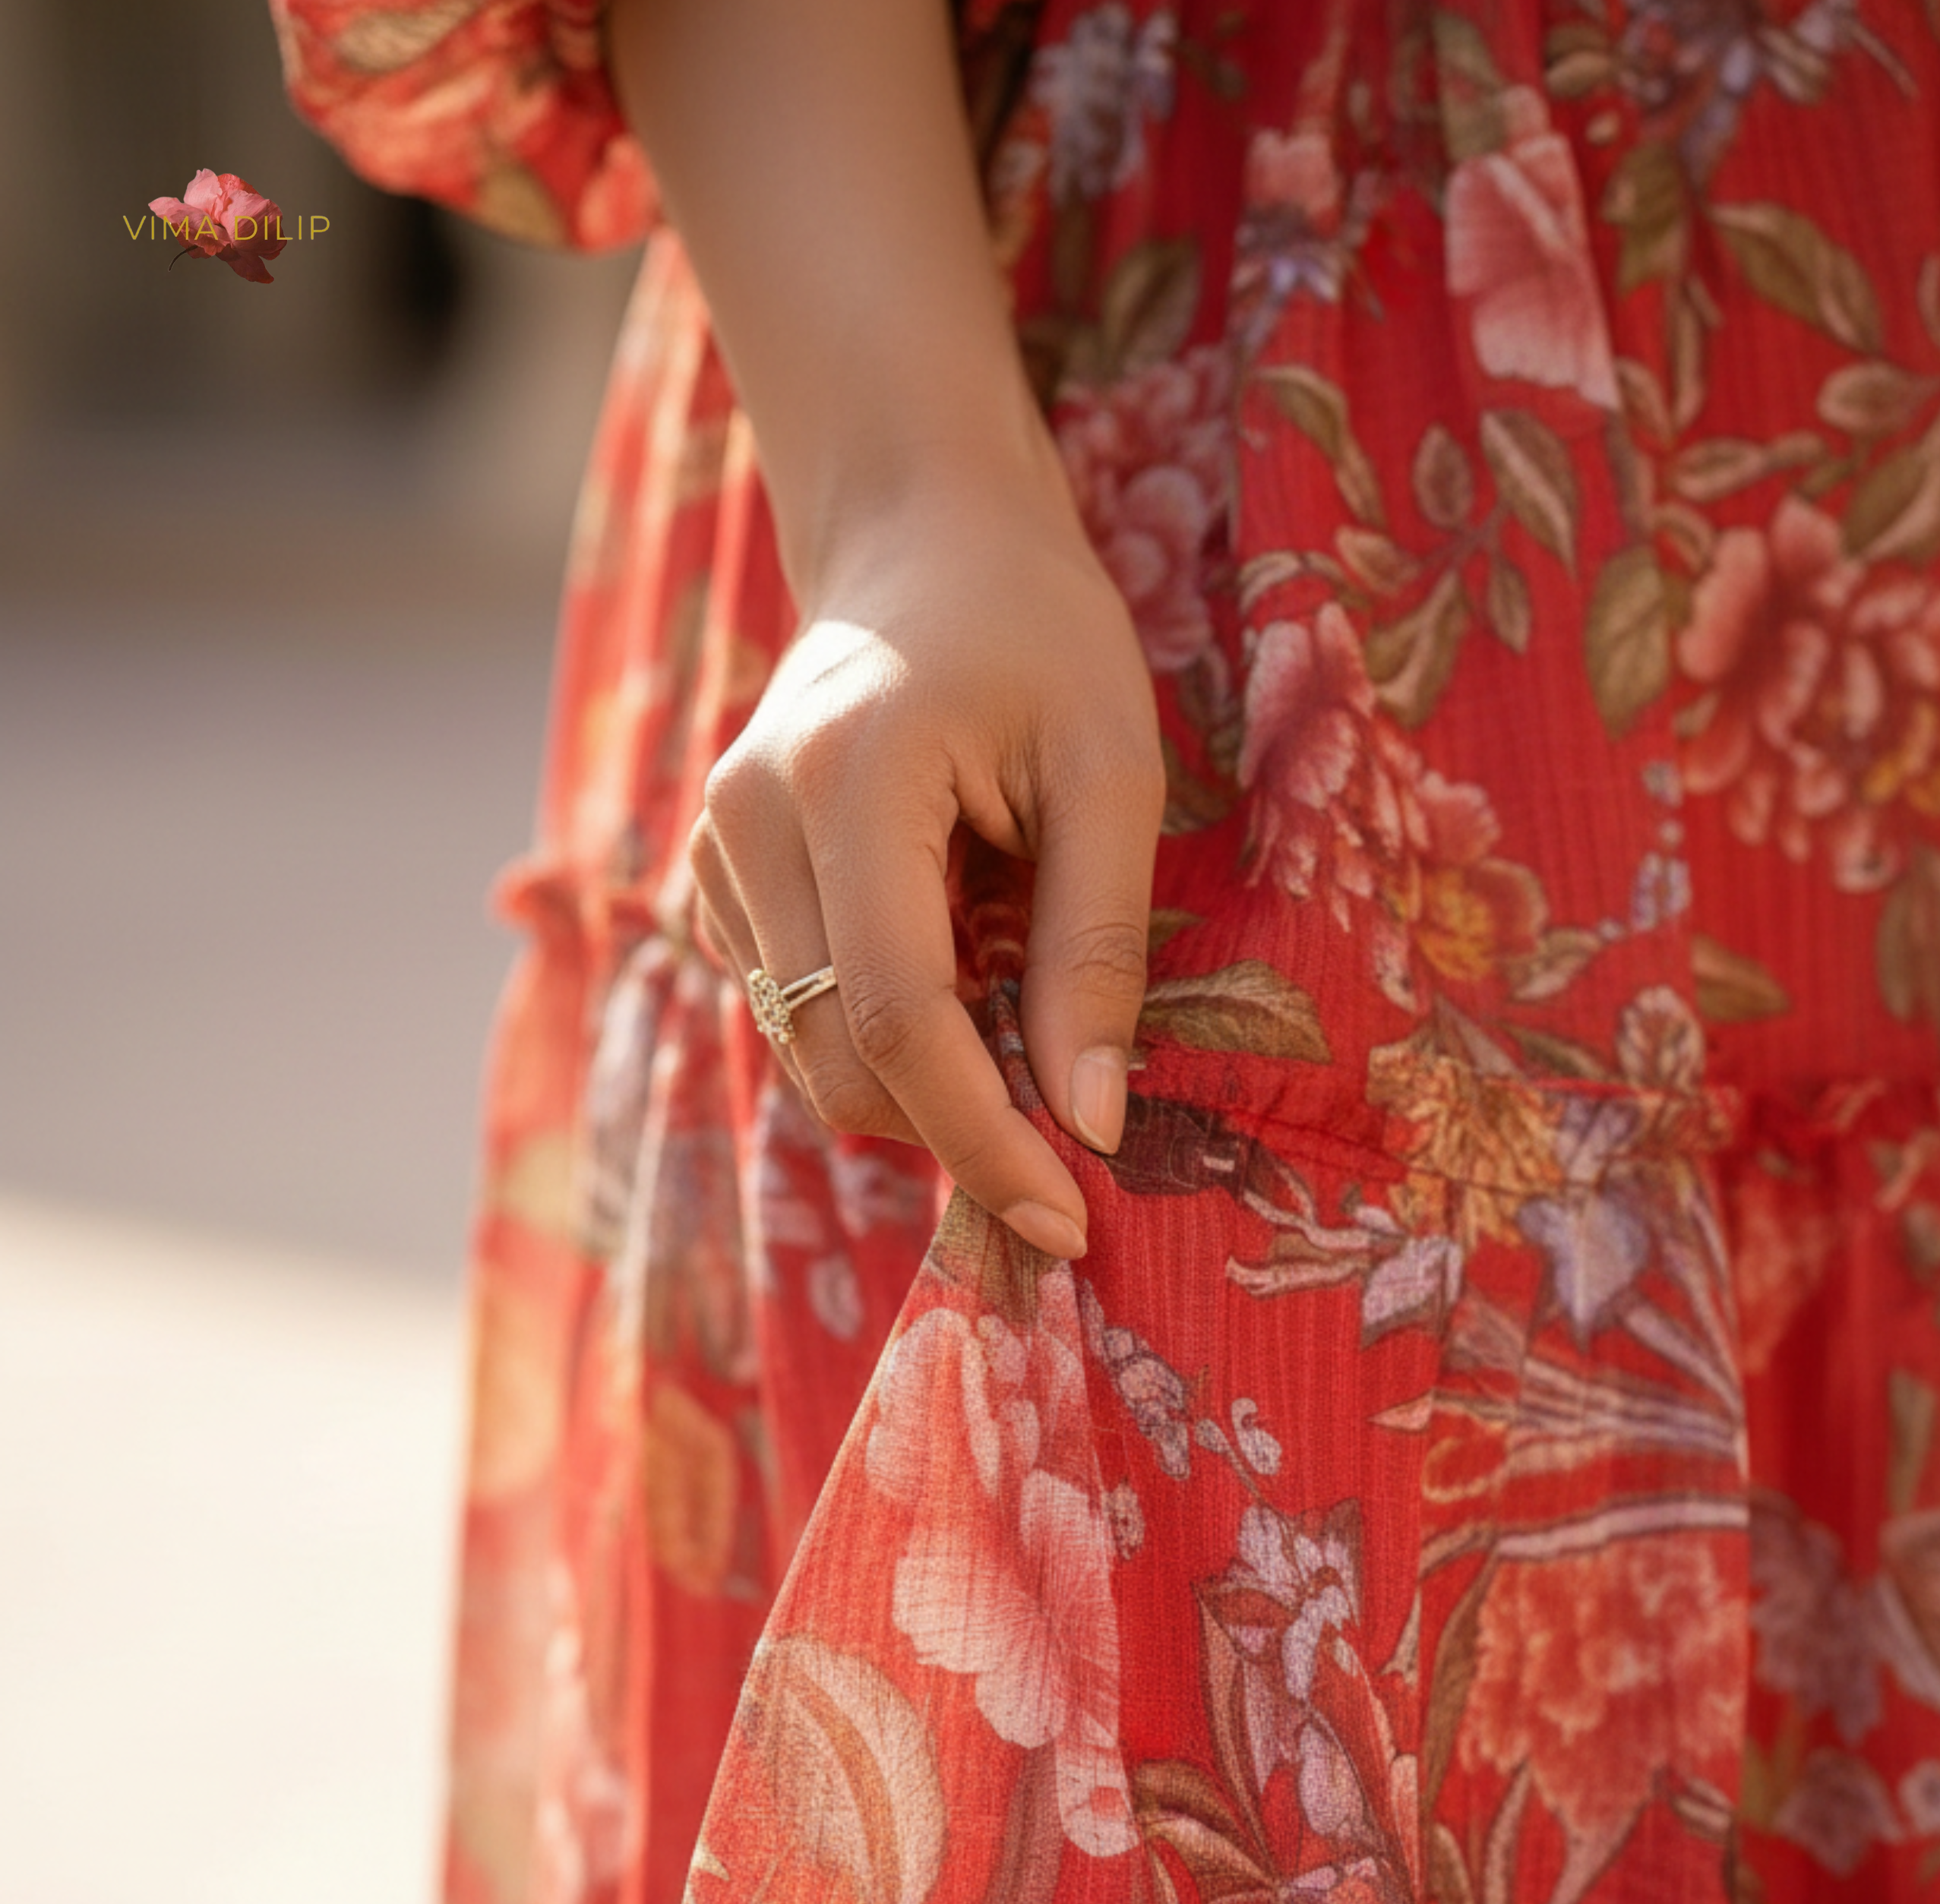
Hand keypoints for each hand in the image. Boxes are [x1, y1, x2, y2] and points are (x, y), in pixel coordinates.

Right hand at [686, 474, 1162, 1259]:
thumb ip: (1096, 948)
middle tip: (1064, 1156)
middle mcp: (749, 819)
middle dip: (953, 1131)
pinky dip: (875, 1038)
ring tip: (1018, 1033)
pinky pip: (790, 1009)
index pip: (899, 1018)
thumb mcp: (1113, 771)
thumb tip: (1091, 1121)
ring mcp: (713, 847)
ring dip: (917, 1087)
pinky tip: (948, 975)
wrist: (921, 537)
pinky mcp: (713, 874)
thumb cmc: (1038, 635)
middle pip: (837, 1057)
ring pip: (806, 1049)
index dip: (982, 1138)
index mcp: (850, 780)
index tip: (1066, 1216)